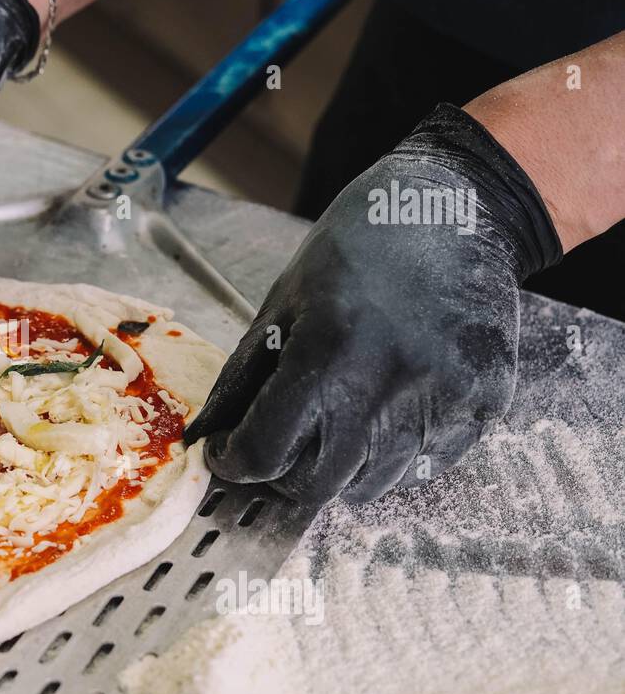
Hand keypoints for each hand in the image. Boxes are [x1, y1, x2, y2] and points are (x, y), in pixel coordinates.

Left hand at [184, 104, 561, 504]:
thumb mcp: (283, 301)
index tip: (230, 452)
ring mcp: (444, 401)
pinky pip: (428, 466)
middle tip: (279, 447)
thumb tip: (208, 437)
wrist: (455, 208)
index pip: (266, 453)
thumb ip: (244, 377)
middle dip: (285, 475)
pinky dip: (397, 456)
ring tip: (338, 421)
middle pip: (318, 485)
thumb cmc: (358, 247)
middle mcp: (389, 386)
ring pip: (374, 485)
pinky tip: (388, 412)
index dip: (236, 460)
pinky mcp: (485, 405)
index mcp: (328, 352)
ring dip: (343, 469)